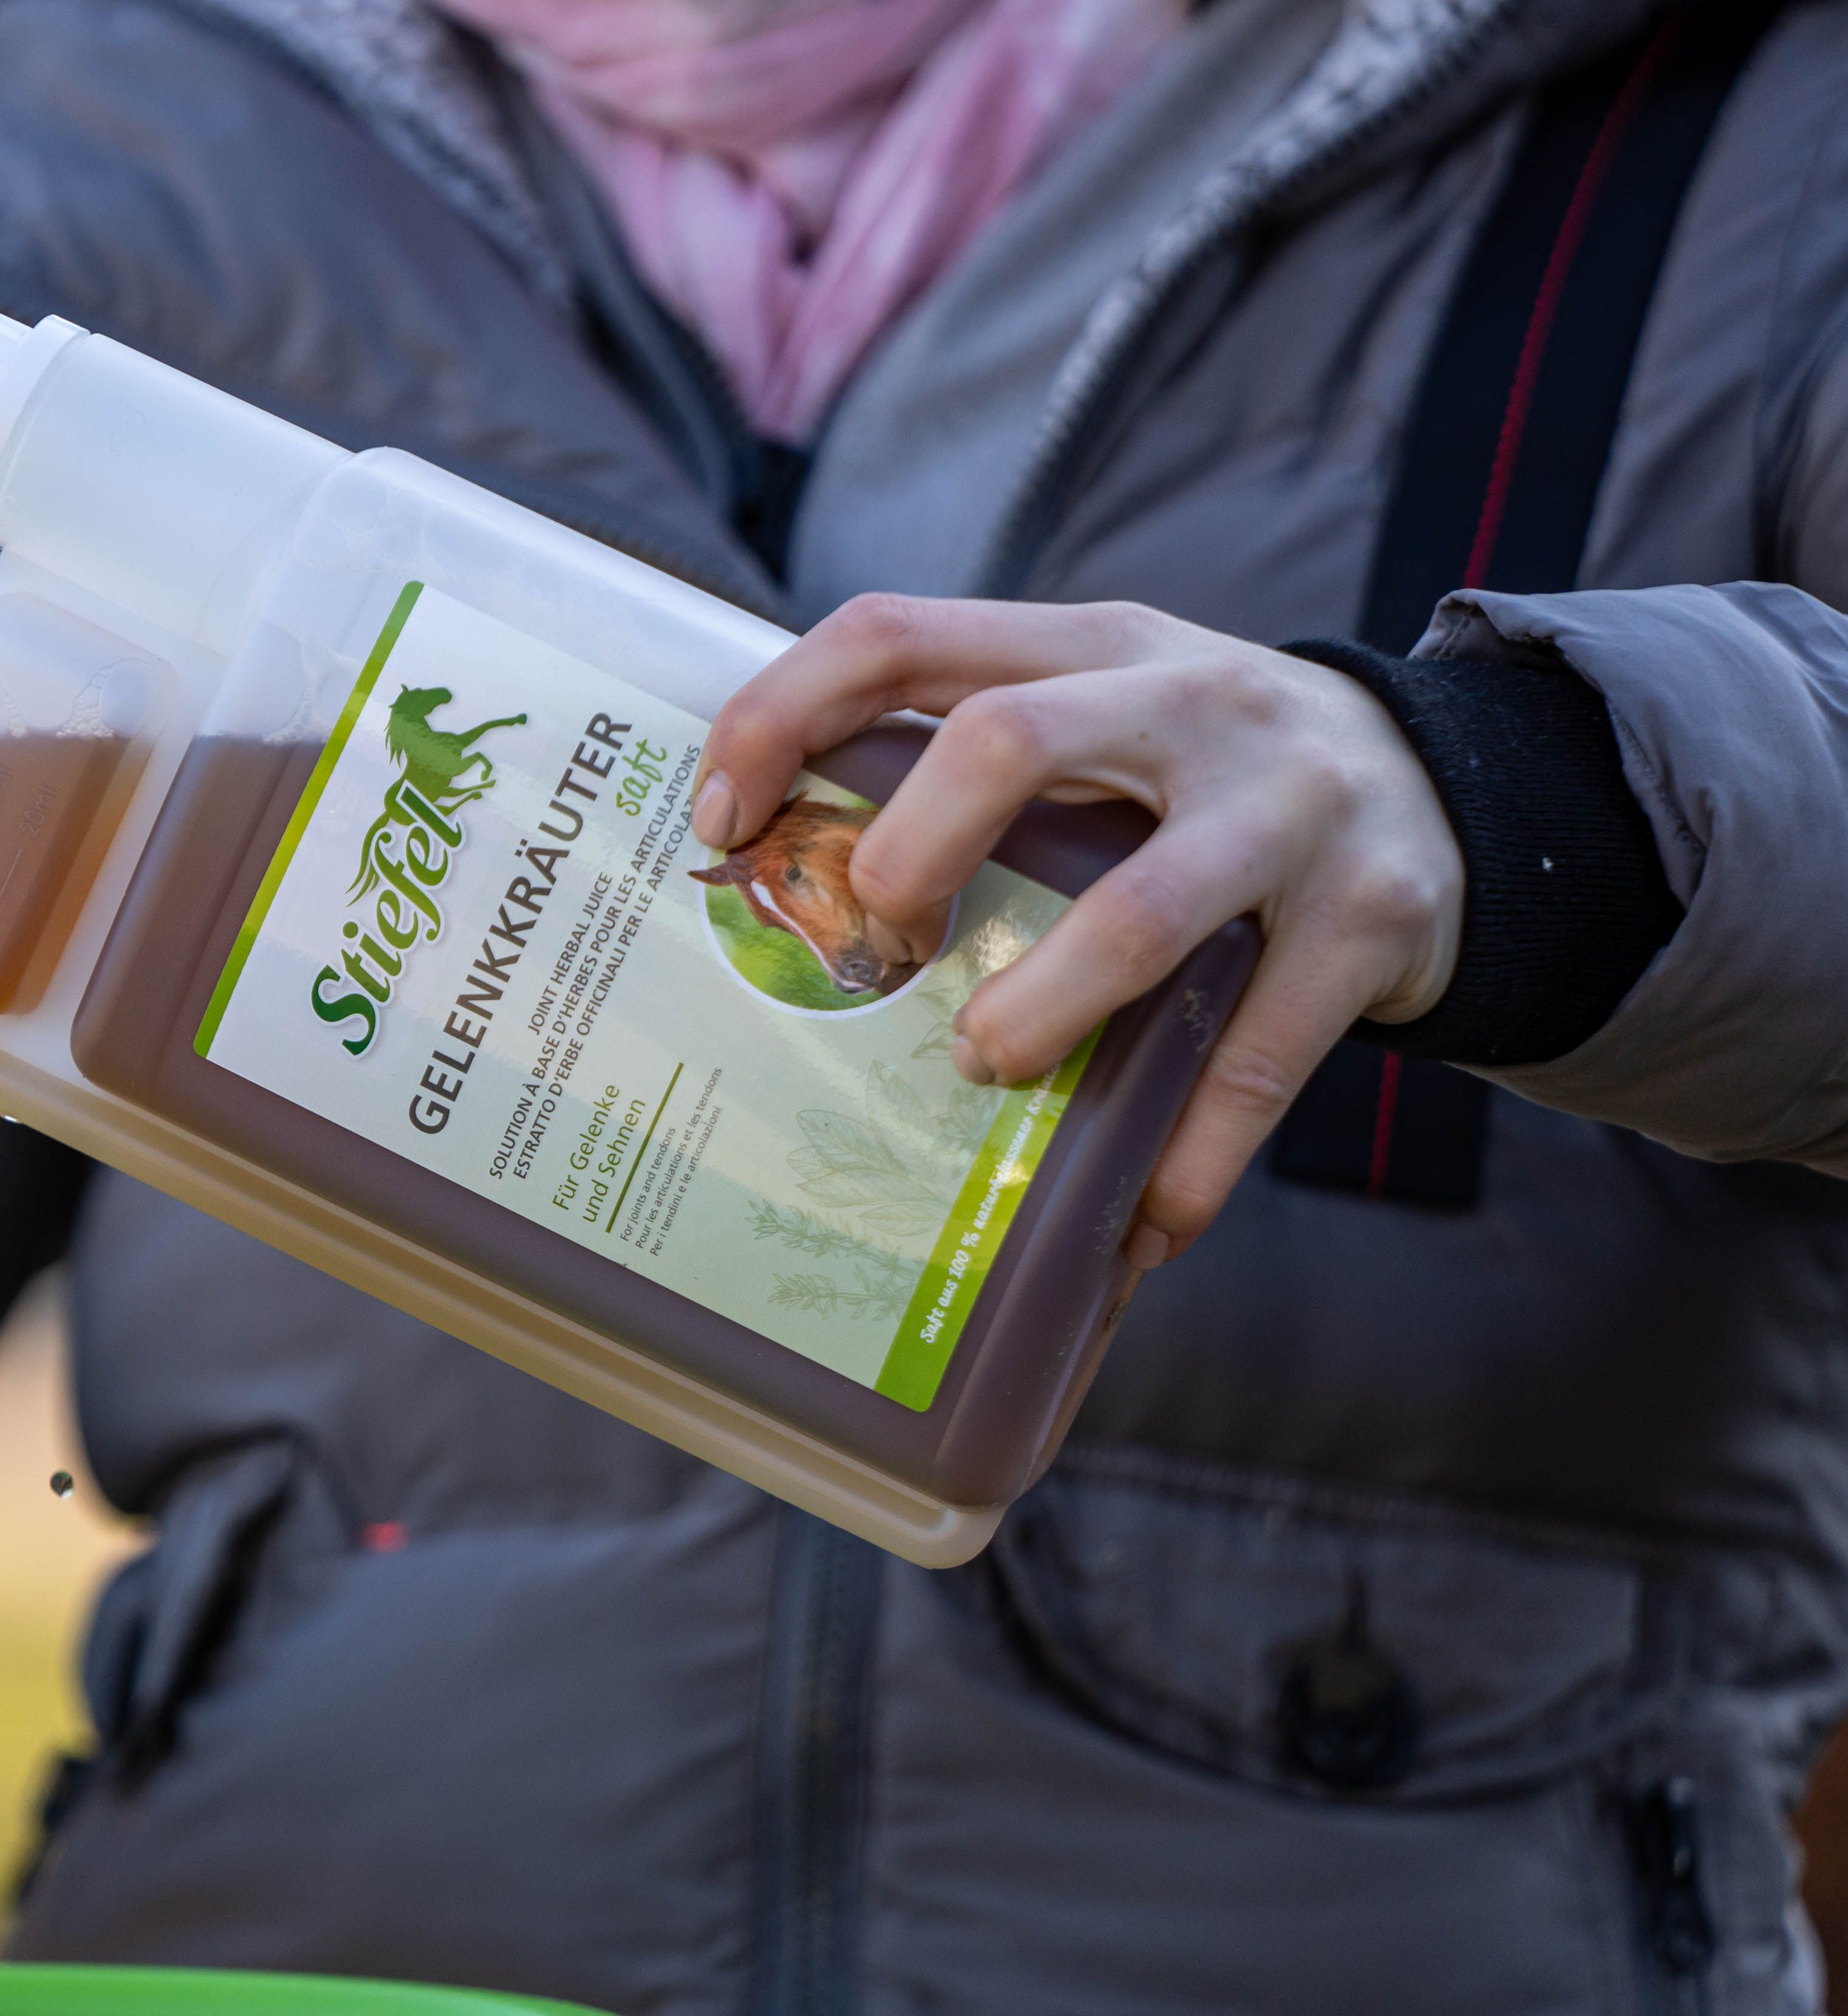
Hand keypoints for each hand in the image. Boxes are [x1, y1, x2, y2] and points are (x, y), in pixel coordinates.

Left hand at [693, 597, 1462, 1266]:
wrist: (1457, 789)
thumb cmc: (1210, 778)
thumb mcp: (1106, 718)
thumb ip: (975, 760)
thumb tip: (784, 877)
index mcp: (1091, 646)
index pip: (897, 632)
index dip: (784, 713)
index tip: (722, 821)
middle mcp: (1192, 700)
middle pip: (1005, 740)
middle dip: (908, 856)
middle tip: (878, 949)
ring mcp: (1291, 805)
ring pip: (1137, 914)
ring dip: (1038, 1014)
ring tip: (984, 1067)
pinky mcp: (1372, 917)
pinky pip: (1258, 1059)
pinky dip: (1188, 1157)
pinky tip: (1141, 1220)